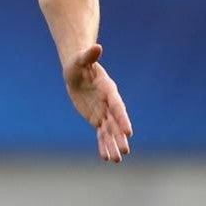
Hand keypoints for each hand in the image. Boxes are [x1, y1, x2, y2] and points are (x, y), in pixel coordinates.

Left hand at [64, 44, 132, 162]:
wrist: (76, 70)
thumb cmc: (78, 63)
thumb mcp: (80, 59)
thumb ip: (89, 55)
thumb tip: (97, 46)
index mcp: (109, 90)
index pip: (118, 106)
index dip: (123, 119)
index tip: (129, 132)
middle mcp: (109, 103)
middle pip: (117, 122)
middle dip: (120, 136)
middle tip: (125, 150)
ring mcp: (104, 112)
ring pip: (110, 131)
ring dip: (113, 144)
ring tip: (117, 159)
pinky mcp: (96, 118)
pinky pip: (101, 134)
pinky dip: (103, 145)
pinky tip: (106, 157)